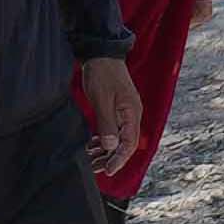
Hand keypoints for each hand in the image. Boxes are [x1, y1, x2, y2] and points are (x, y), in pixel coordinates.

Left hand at [75, 56, 143, 178]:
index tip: (107, 171)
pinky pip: (111, 130)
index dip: (119, 159)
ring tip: (90, 160)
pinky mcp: (115, 109)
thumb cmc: (102, 74)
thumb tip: (110, 146)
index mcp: (132, 113)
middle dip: (110, 158)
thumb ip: (107, 123)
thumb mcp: (102, 99)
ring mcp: (123, 112)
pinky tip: (92, 145)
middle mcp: (131, 115)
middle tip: (94, 169)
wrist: (100, 53)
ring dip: (105, 150)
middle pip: (124, 144)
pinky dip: (102, 139)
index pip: (129, 143)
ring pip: (116, 138)